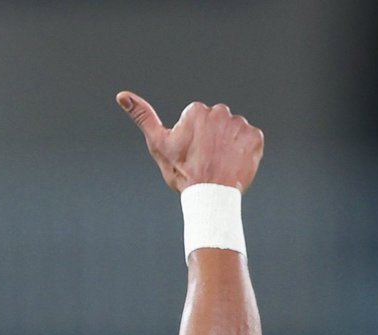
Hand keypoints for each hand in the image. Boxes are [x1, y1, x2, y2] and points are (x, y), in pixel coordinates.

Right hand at [116, 93, 262, 192]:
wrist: (209, 197)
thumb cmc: (181, 174)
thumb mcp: (158, 145)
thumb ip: (142, 117)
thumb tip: (121, 95)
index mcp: (196, 111)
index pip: (197, 121)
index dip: (192, 140)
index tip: (190, 155)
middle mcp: (220, 112)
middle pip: (216, 123)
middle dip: (212, 139)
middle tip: (205, 161)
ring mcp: (239, 125)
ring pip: (232, 132)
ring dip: (228, 146)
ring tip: (219, 165)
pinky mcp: (255, 138)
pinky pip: (250, 141)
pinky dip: (244, 152)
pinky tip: (234, 165)